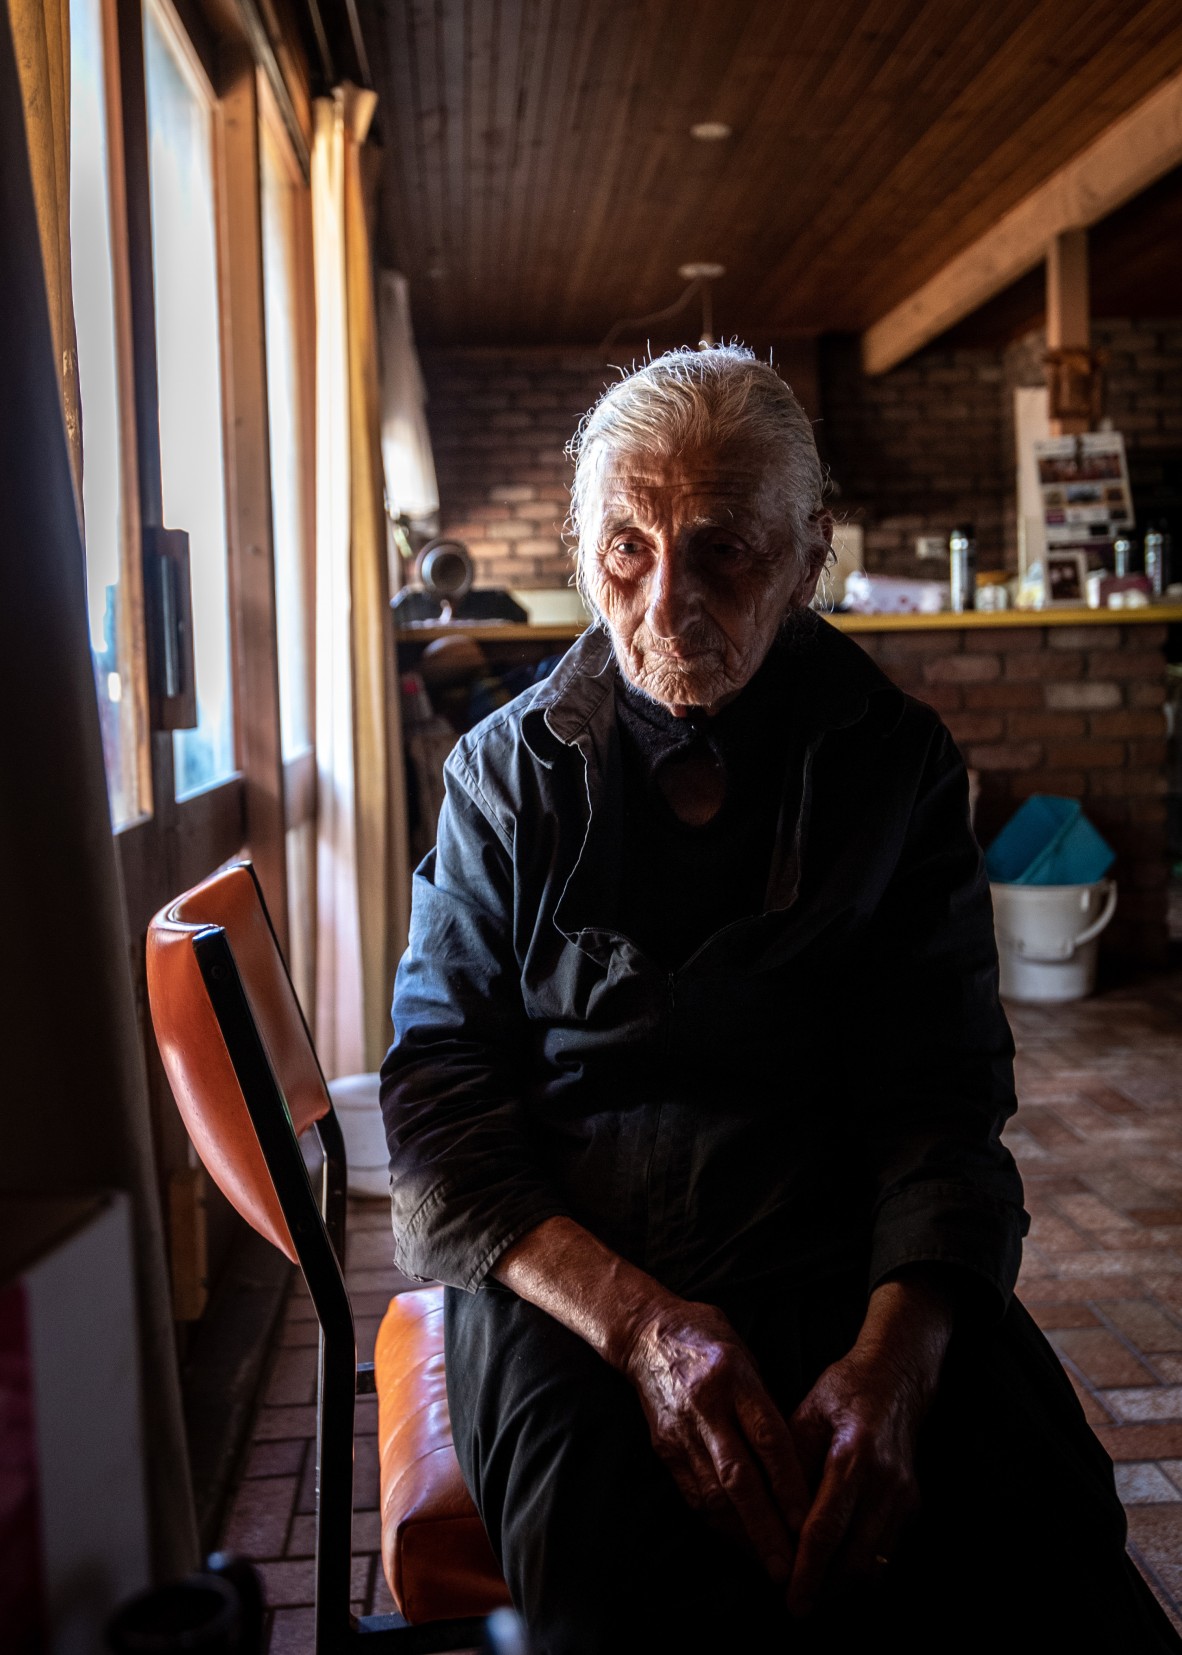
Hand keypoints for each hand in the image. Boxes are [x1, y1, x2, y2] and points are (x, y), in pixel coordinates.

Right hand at [618, 1297, 810, 1584]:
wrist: (646, 1332)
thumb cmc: (709, 1339)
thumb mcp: (747, 1358)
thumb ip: (766, 1406)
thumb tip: (796, 1463)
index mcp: (733, 1377)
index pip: (768, 1440)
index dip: (789, 1486)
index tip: (808, 1523)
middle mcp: (706, 1406)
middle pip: (739, 1477)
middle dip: (764, 1527)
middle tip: (787, 1567)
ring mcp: (680, 1430)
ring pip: (712, 1493)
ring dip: (741, 1534)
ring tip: (767, 1563)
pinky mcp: (663, 1447)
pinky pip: (692, 1493)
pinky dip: (716, 1522)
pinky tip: (736, 1540)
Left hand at [785, 1273, 954, 1617]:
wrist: (897, 1378)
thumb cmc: (842, 1392)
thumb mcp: (806, 1414)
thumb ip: (790, 1464)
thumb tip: (770, 1516)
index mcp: (853, 1456)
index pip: (825, 1528)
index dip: (806, 1570)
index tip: (790, 1598)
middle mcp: (885, 1482)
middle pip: (854, 1558)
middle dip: (824, 1588)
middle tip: (797, 1604)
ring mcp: (905, 1497)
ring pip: (875, 1564)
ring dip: (843, 1585)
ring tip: (814, 1592)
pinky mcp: (914, 1505)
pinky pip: (888, 1553)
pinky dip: (863, 1569)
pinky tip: (838, 1569)